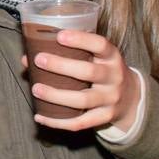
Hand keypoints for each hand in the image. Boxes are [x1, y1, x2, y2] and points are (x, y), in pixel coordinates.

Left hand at [23, 31, 140, 131]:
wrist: (131, 97)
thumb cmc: (101, 70)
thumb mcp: (94, 57)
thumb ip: (65, 54)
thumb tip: (27, 57)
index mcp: (111, 57)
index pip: (100, 45)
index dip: (81, 40)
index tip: (60, 35)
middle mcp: (114, 77)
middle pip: (88, 72)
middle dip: (61, 66)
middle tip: (39, 60)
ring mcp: (111, 99)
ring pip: (83, 100)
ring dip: (56, 96)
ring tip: (36, 88)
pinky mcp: (105, 117)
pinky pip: (80, 123)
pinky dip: (58, 122)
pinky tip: (40, 117)